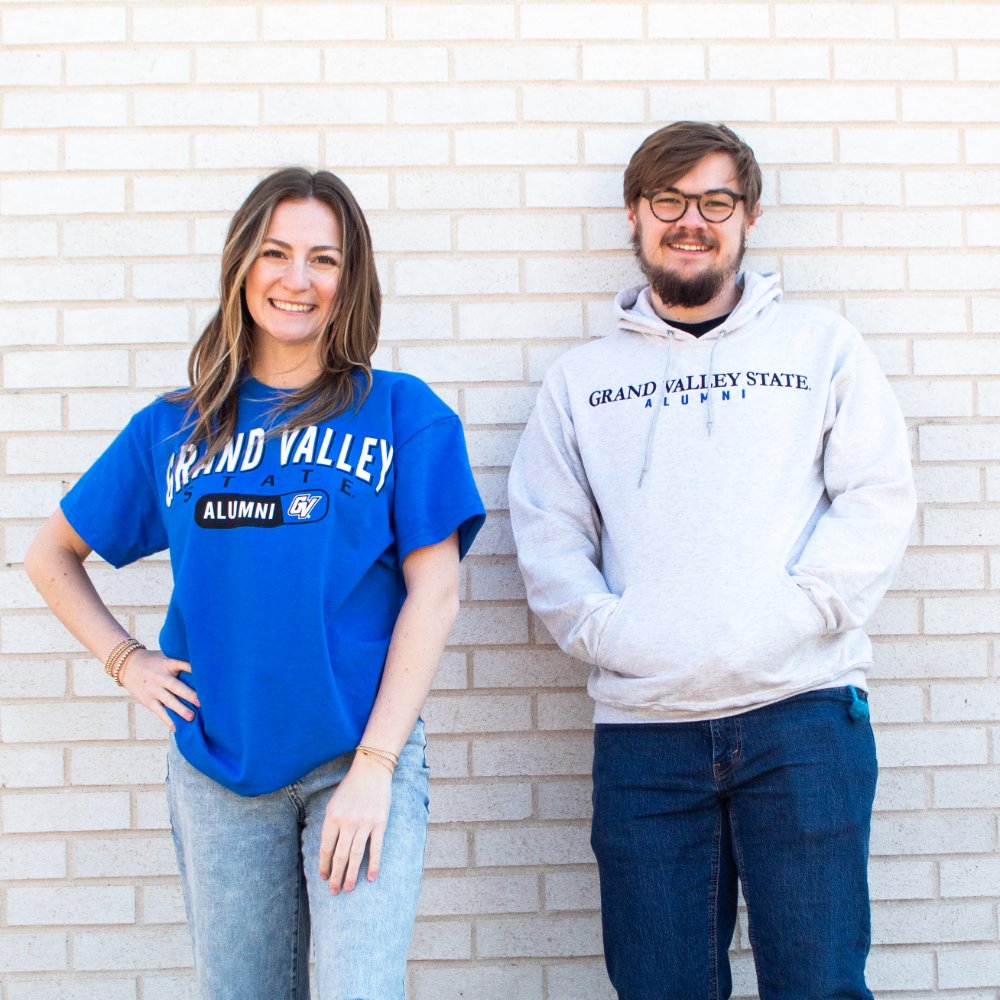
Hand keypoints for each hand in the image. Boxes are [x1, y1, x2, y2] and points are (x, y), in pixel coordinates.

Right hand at [120, 649, 198, 730]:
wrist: (127, 665)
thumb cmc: (153, 662)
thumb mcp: (165, 656)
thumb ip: (180, 662)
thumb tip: (203, 668)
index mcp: (167, 664)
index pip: (182, 665)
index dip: (194, 670)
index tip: (206, 676)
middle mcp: (160, 677)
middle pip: (176, 686)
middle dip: (189, 695)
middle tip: (202, 703)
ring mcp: (153, 690)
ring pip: (168, 701)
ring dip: (180, 710)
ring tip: (191, 717)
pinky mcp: (148, 700)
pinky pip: (159, 711)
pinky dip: (167, 719)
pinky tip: (176, 727)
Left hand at [318, 754, 392, 893]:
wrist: (372, 770)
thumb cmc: (350, 787)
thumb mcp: (334, 803)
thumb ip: (331, 825)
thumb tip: (328, 850)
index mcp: (332, 817)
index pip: (326, 847)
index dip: (324, 865)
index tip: (322, 877)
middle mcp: (347, 821)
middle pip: (340, 855)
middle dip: (335, 875)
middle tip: (333, 892)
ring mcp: (364, 822)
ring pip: (356, 854)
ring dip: (351, 874)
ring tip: (348, 888)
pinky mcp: (380, 822)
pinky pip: (375, 847)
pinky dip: (373, 864)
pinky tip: (370, 877)